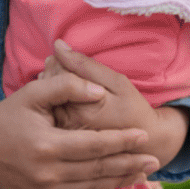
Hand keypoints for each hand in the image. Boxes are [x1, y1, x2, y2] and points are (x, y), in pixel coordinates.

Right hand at [0, 71, 158, 188]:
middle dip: (129, 164)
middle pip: (99, 169)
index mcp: (46, 145)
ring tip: (143, 173)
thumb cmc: (6, 116)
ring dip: (120, 180)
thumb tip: (98, 93)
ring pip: (92, 187)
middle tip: (155, 159)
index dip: (121, 140)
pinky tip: (114, 182)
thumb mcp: (32, 93)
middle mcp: (47, 173)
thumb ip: (67, 87)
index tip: (143, 136)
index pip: (95, 145)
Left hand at [44, 41, 188, 166]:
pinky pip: (49, 107)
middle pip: (47, 84)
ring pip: (45, 95)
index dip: (62, 59)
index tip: (70, 58)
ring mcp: (62, 131)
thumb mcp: (117, 82)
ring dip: (53, 82)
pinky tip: (66, 94)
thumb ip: (85, 65)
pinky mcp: (62, 135)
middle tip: (68, 66)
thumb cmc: (132, 109)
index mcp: (80, 110)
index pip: (56, 74)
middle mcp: (66, 123)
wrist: (143, 142)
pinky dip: (54, 96)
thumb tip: (58, 45)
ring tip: (70, 80)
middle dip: (55, 69)